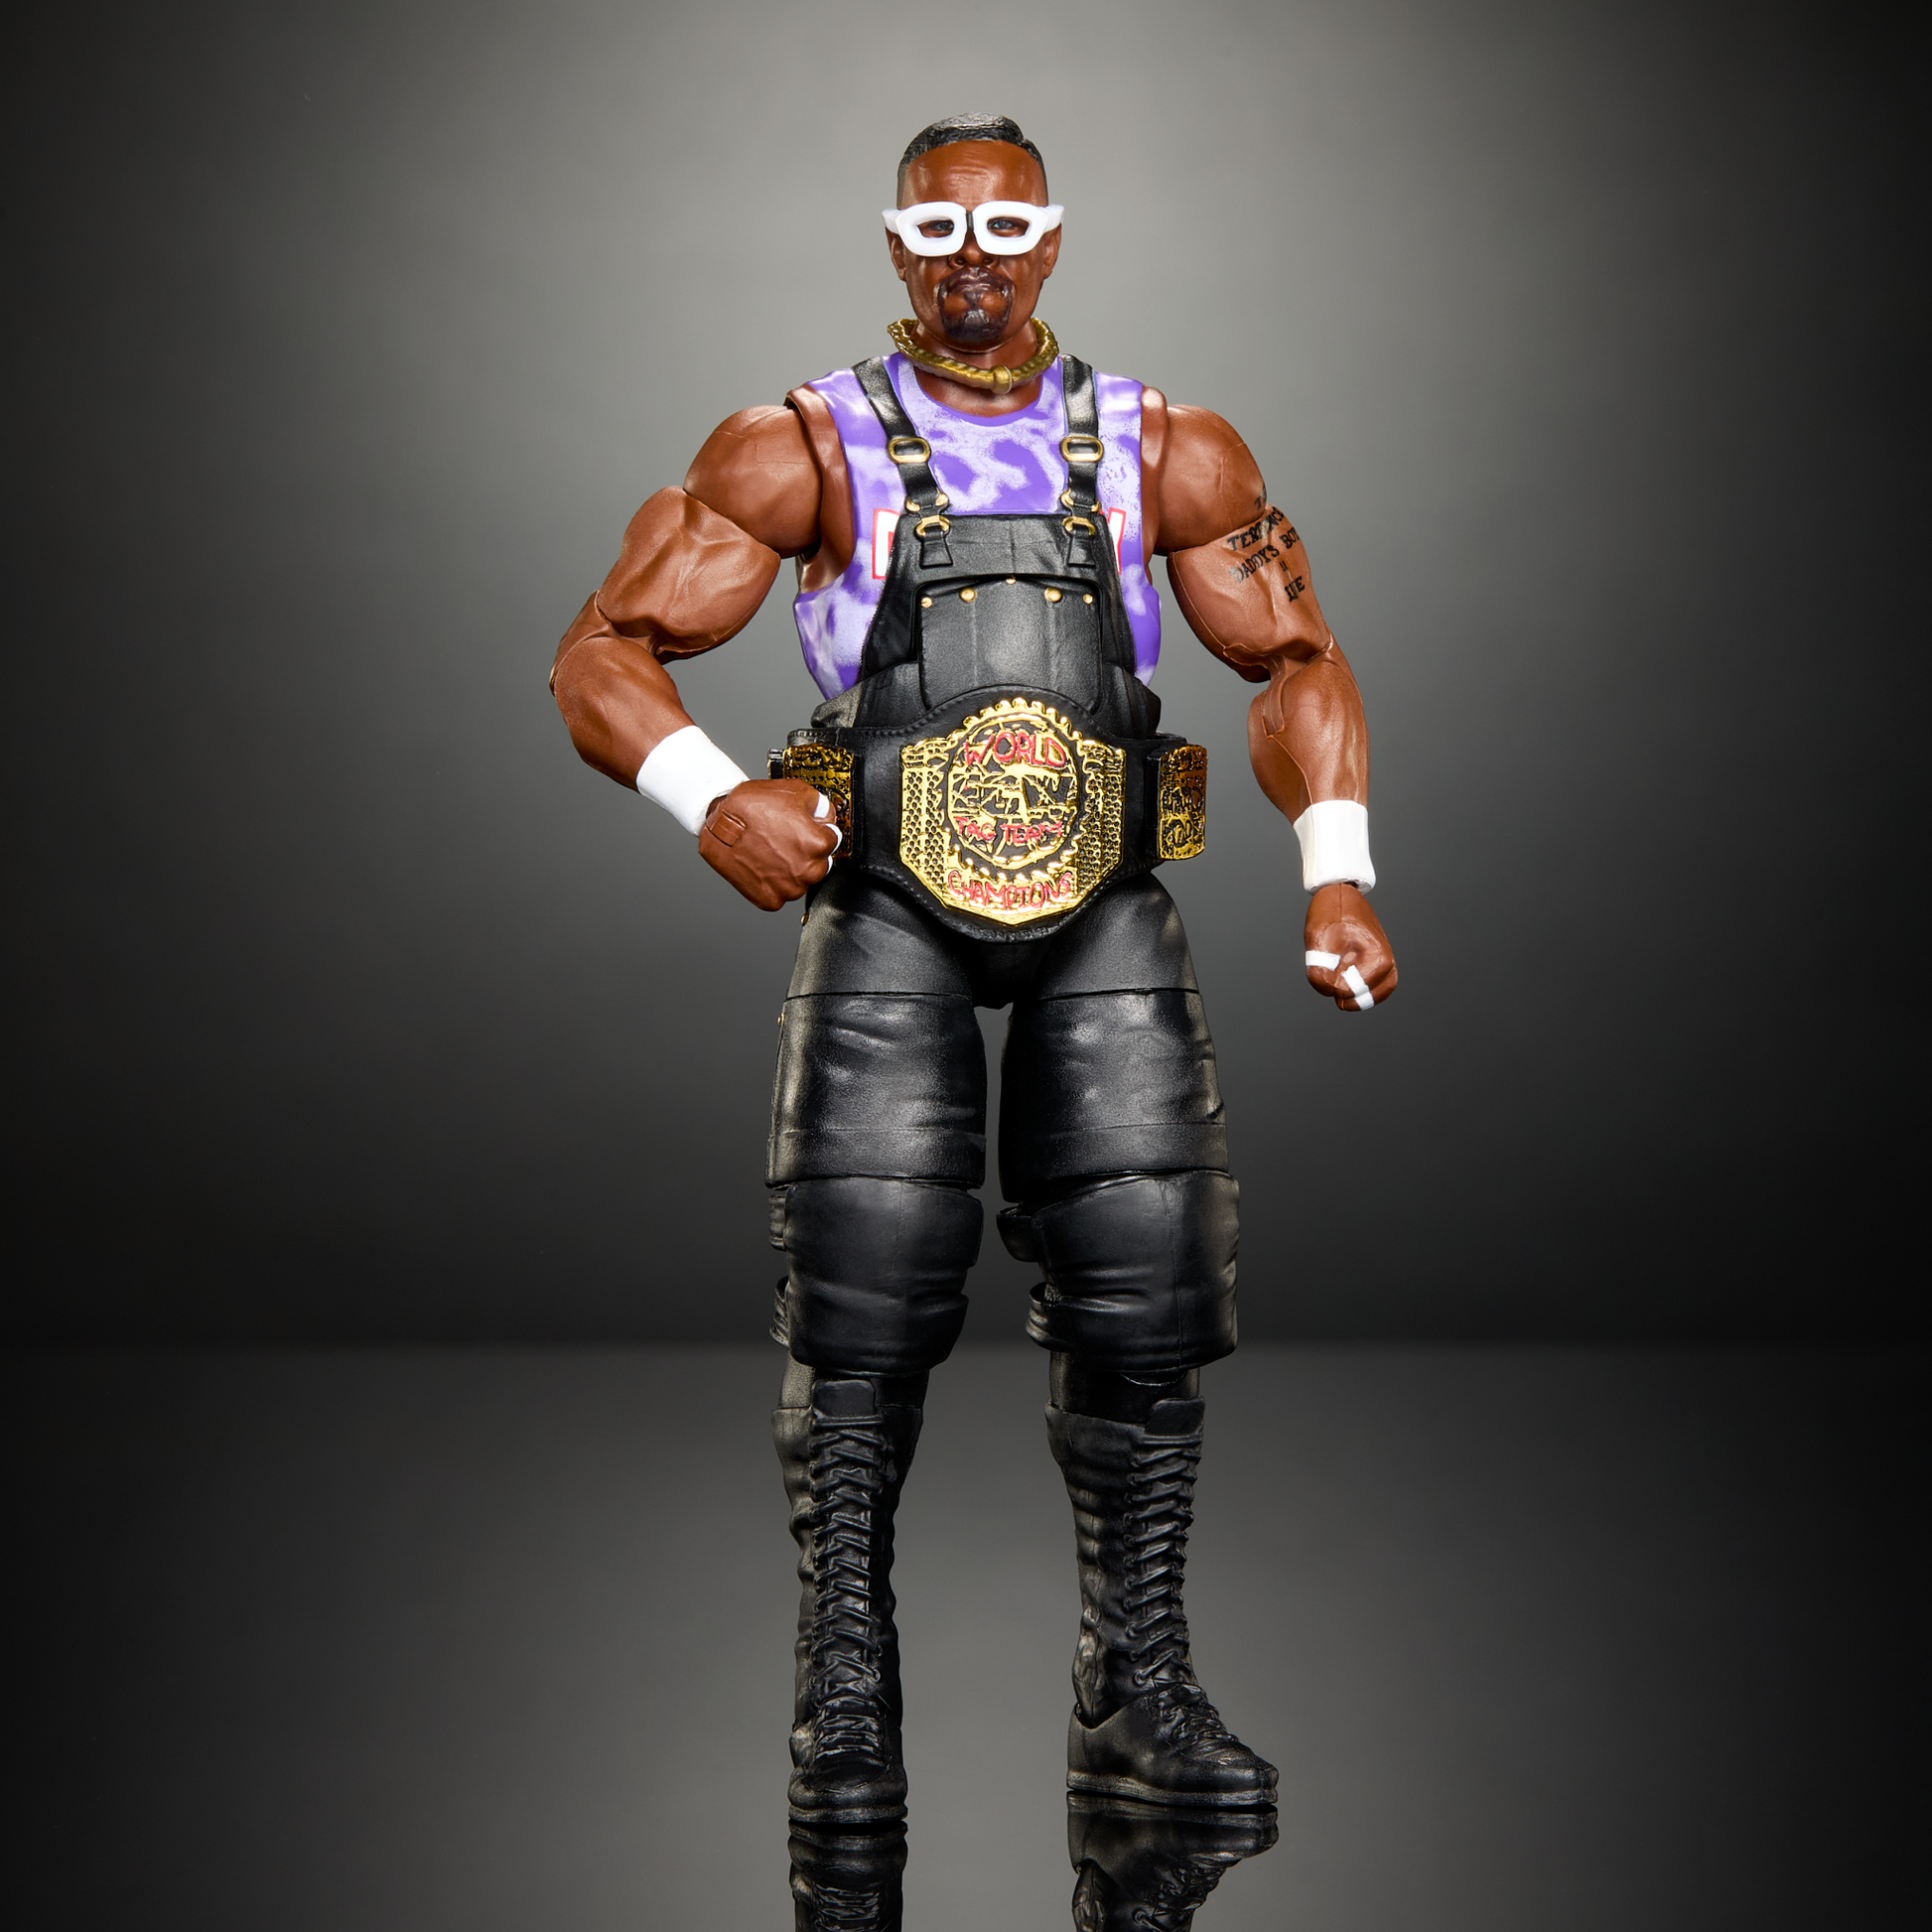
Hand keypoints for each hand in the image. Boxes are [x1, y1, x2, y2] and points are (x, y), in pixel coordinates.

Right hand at [698, 778, 838, 909]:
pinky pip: (780, 894)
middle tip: (785, 839)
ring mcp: (787, 888)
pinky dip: (773, 883)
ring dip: (791, 869)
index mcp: (816, 844)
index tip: (807, 829)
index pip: (832, 840)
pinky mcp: (769, 900)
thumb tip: (826, 815)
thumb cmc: (750, 807)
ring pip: (800, 880)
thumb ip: (819, 805)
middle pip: (818, 863)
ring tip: (771, 851)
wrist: (717, 824)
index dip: (818, 831)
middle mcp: (806, 870)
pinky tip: (763, 865)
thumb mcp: (793, 791)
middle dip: (806, 851)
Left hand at [1304, 882, 1396, 1011]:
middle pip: (1373, 994)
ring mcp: (1385, 957)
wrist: (1339, 890)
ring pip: (1381, 990)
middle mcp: (1387, 958)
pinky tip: (1348, 987)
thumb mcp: (1317, 938)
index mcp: (1376, 955)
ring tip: (1341, 994)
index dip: (1335, 988)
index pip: (1356, 988)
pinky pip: (1380, 981)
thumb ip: (1320, 969)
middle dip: (1352, 999)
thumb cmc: (1330, 911)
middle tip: (1333, 992)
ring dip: (1361, 998)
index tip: (1324, 978)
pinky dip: (1367, 989)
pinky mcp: (1379, 956)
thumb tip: (1329, 990)